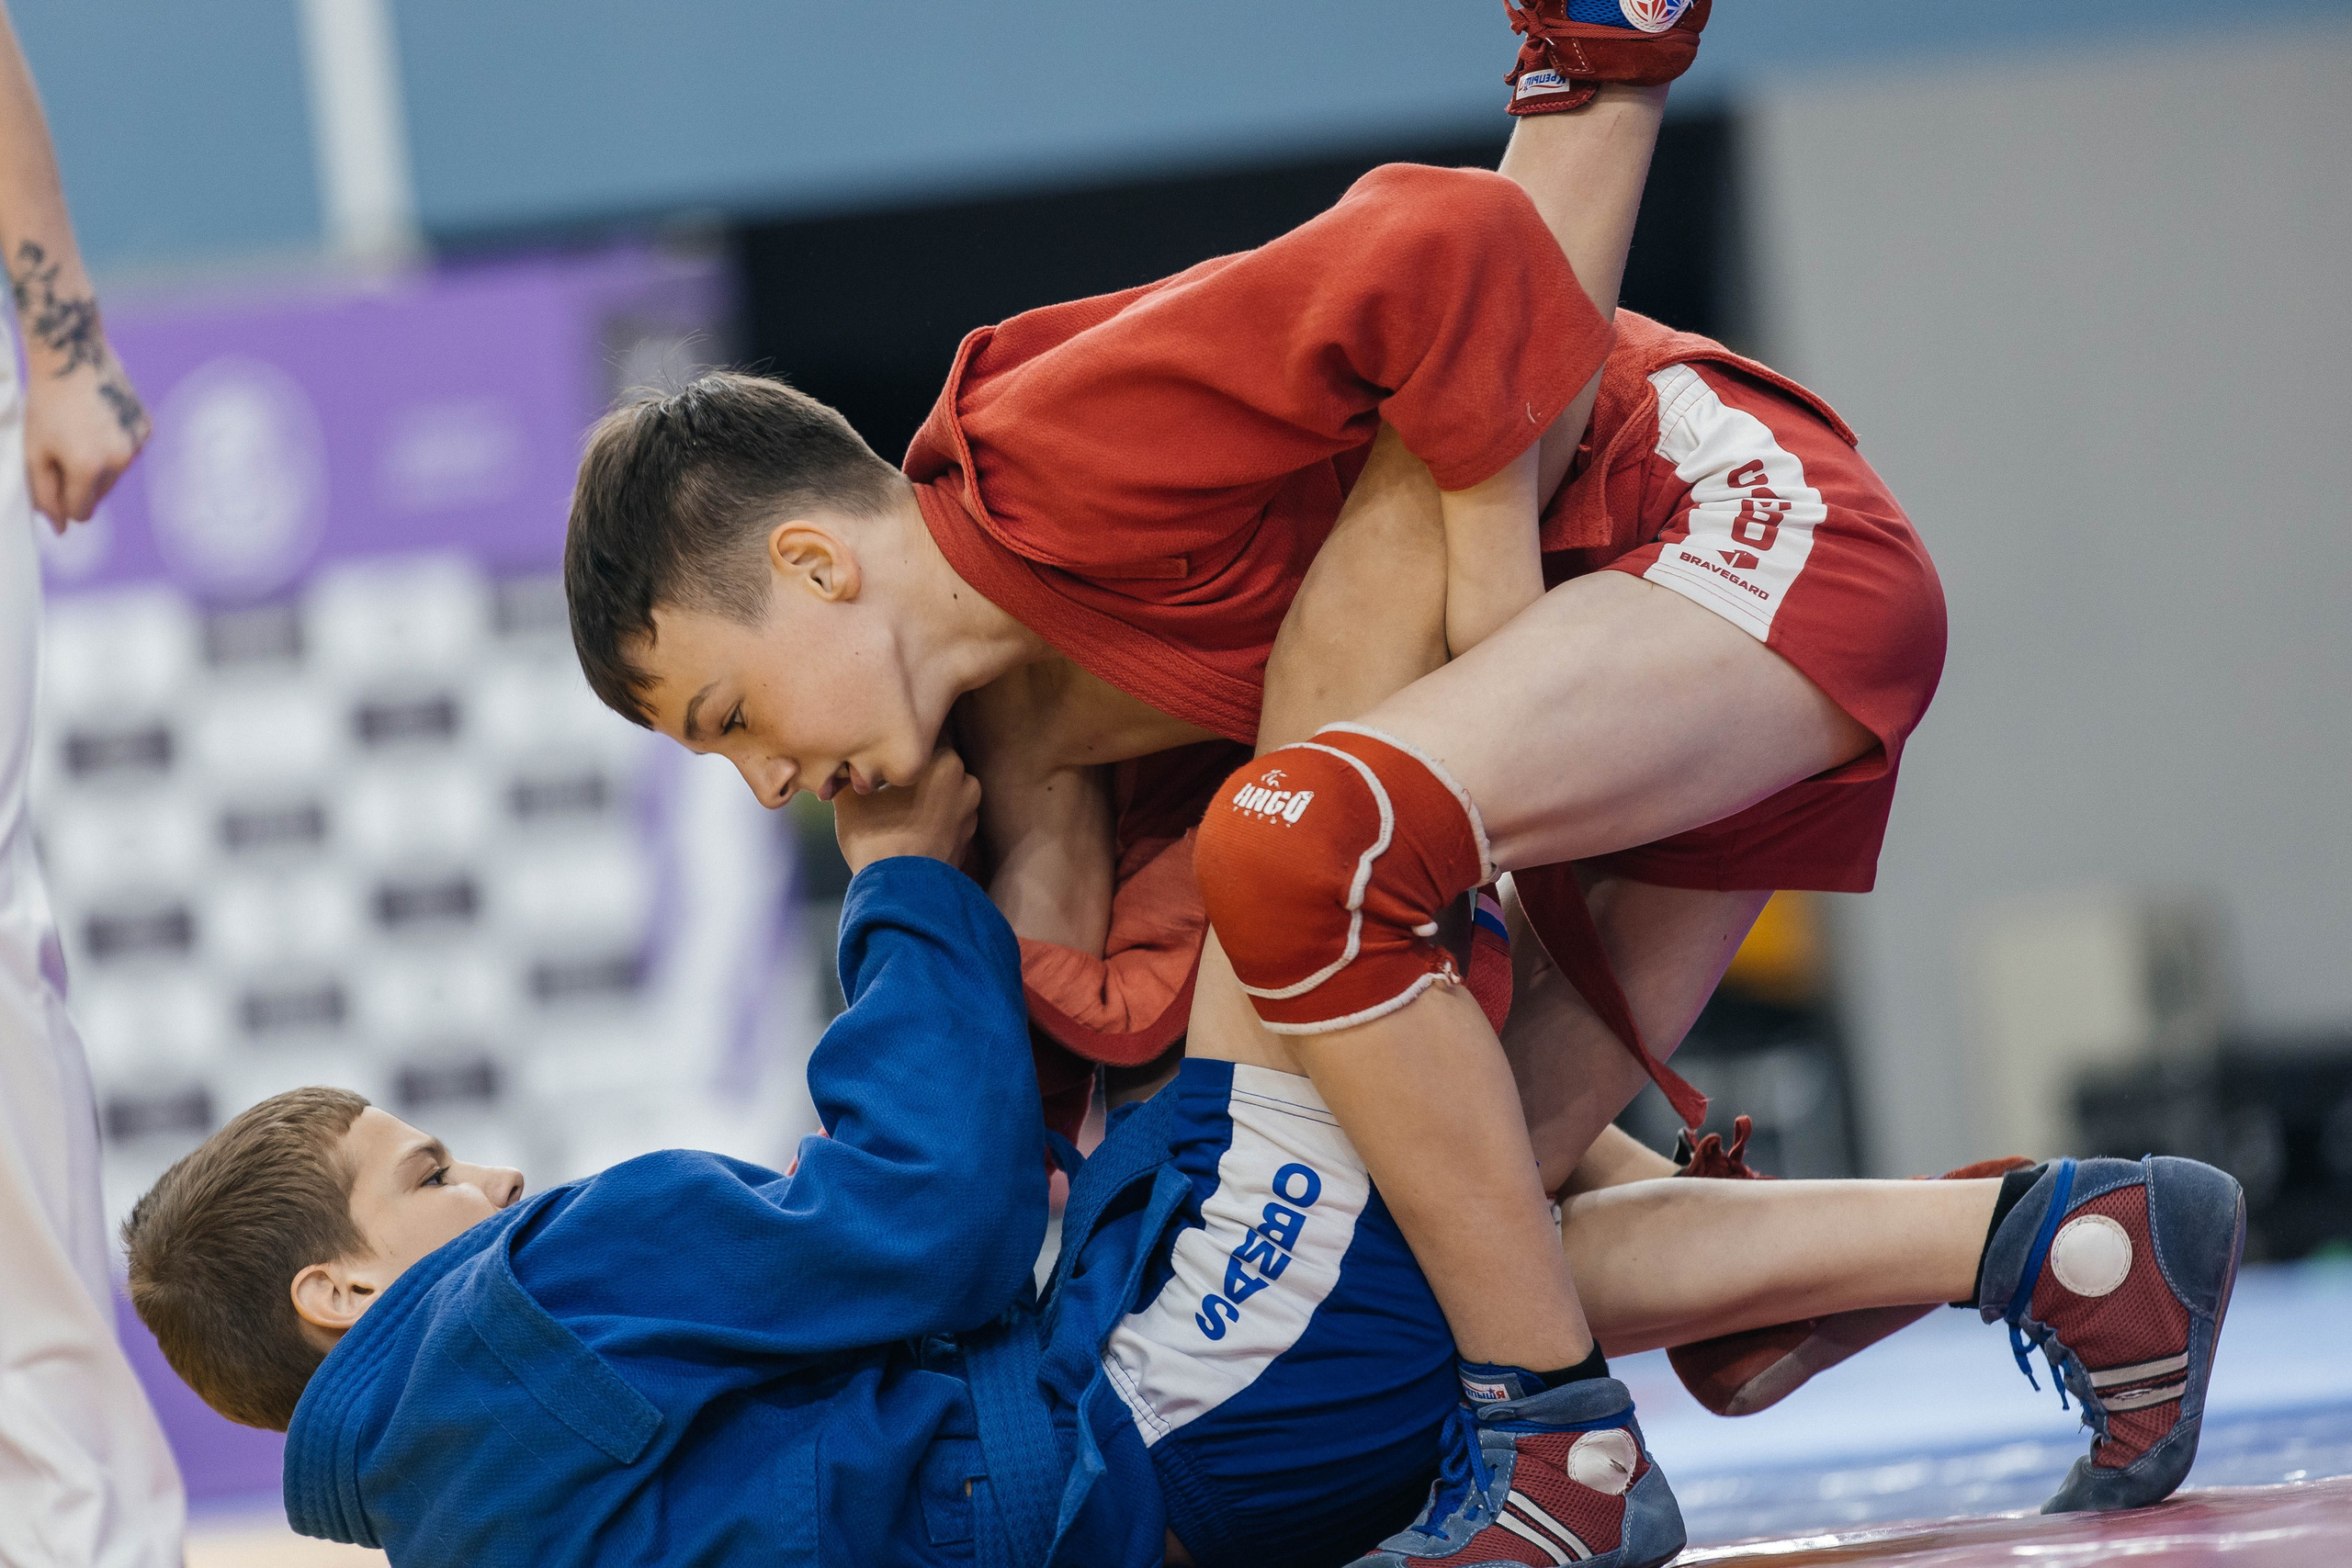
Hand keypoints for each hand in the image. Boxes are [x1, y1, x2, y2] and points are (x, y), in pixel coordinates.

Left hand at [13, 240, 147, 528]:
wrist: (71, 355)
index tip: (52, 476)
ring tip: (79, 429)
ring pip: (115, 474)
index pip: (80, 513)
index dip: (62, 501)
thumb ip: (44, 494)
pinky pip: (128, 451)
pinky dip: (114, 444)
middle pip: (99, 495)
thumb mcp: (32, 451)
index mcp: (87, 469)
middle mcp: (119, 461)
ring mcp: (137, 444)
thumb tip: (61, 528)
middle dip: (80, 481)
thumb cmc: (44, 402)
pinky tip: (98, 419)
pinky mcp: (147, 428)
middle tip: (62, 446)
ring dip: (98, 463)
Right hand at [832, 747, 981, 872]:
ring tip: (894, 807)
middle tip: (884, 781)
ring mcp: (970, 812)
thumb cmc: (876, 839)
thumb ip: (847, 773)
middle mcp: (966, 782)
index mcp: (945, 761)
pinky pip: (946, 817)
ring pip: (941, 791)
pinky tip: (907, 826)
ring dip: (923, 795)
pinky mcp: (968, 838)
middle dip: (911, 772)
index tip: (880, 750)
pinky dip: (930, 819)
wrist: (900, 893)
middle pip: (932, 765)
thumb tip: (837, 765)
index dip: (898, 745)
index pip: (921, 738)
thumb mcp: (851, 799)